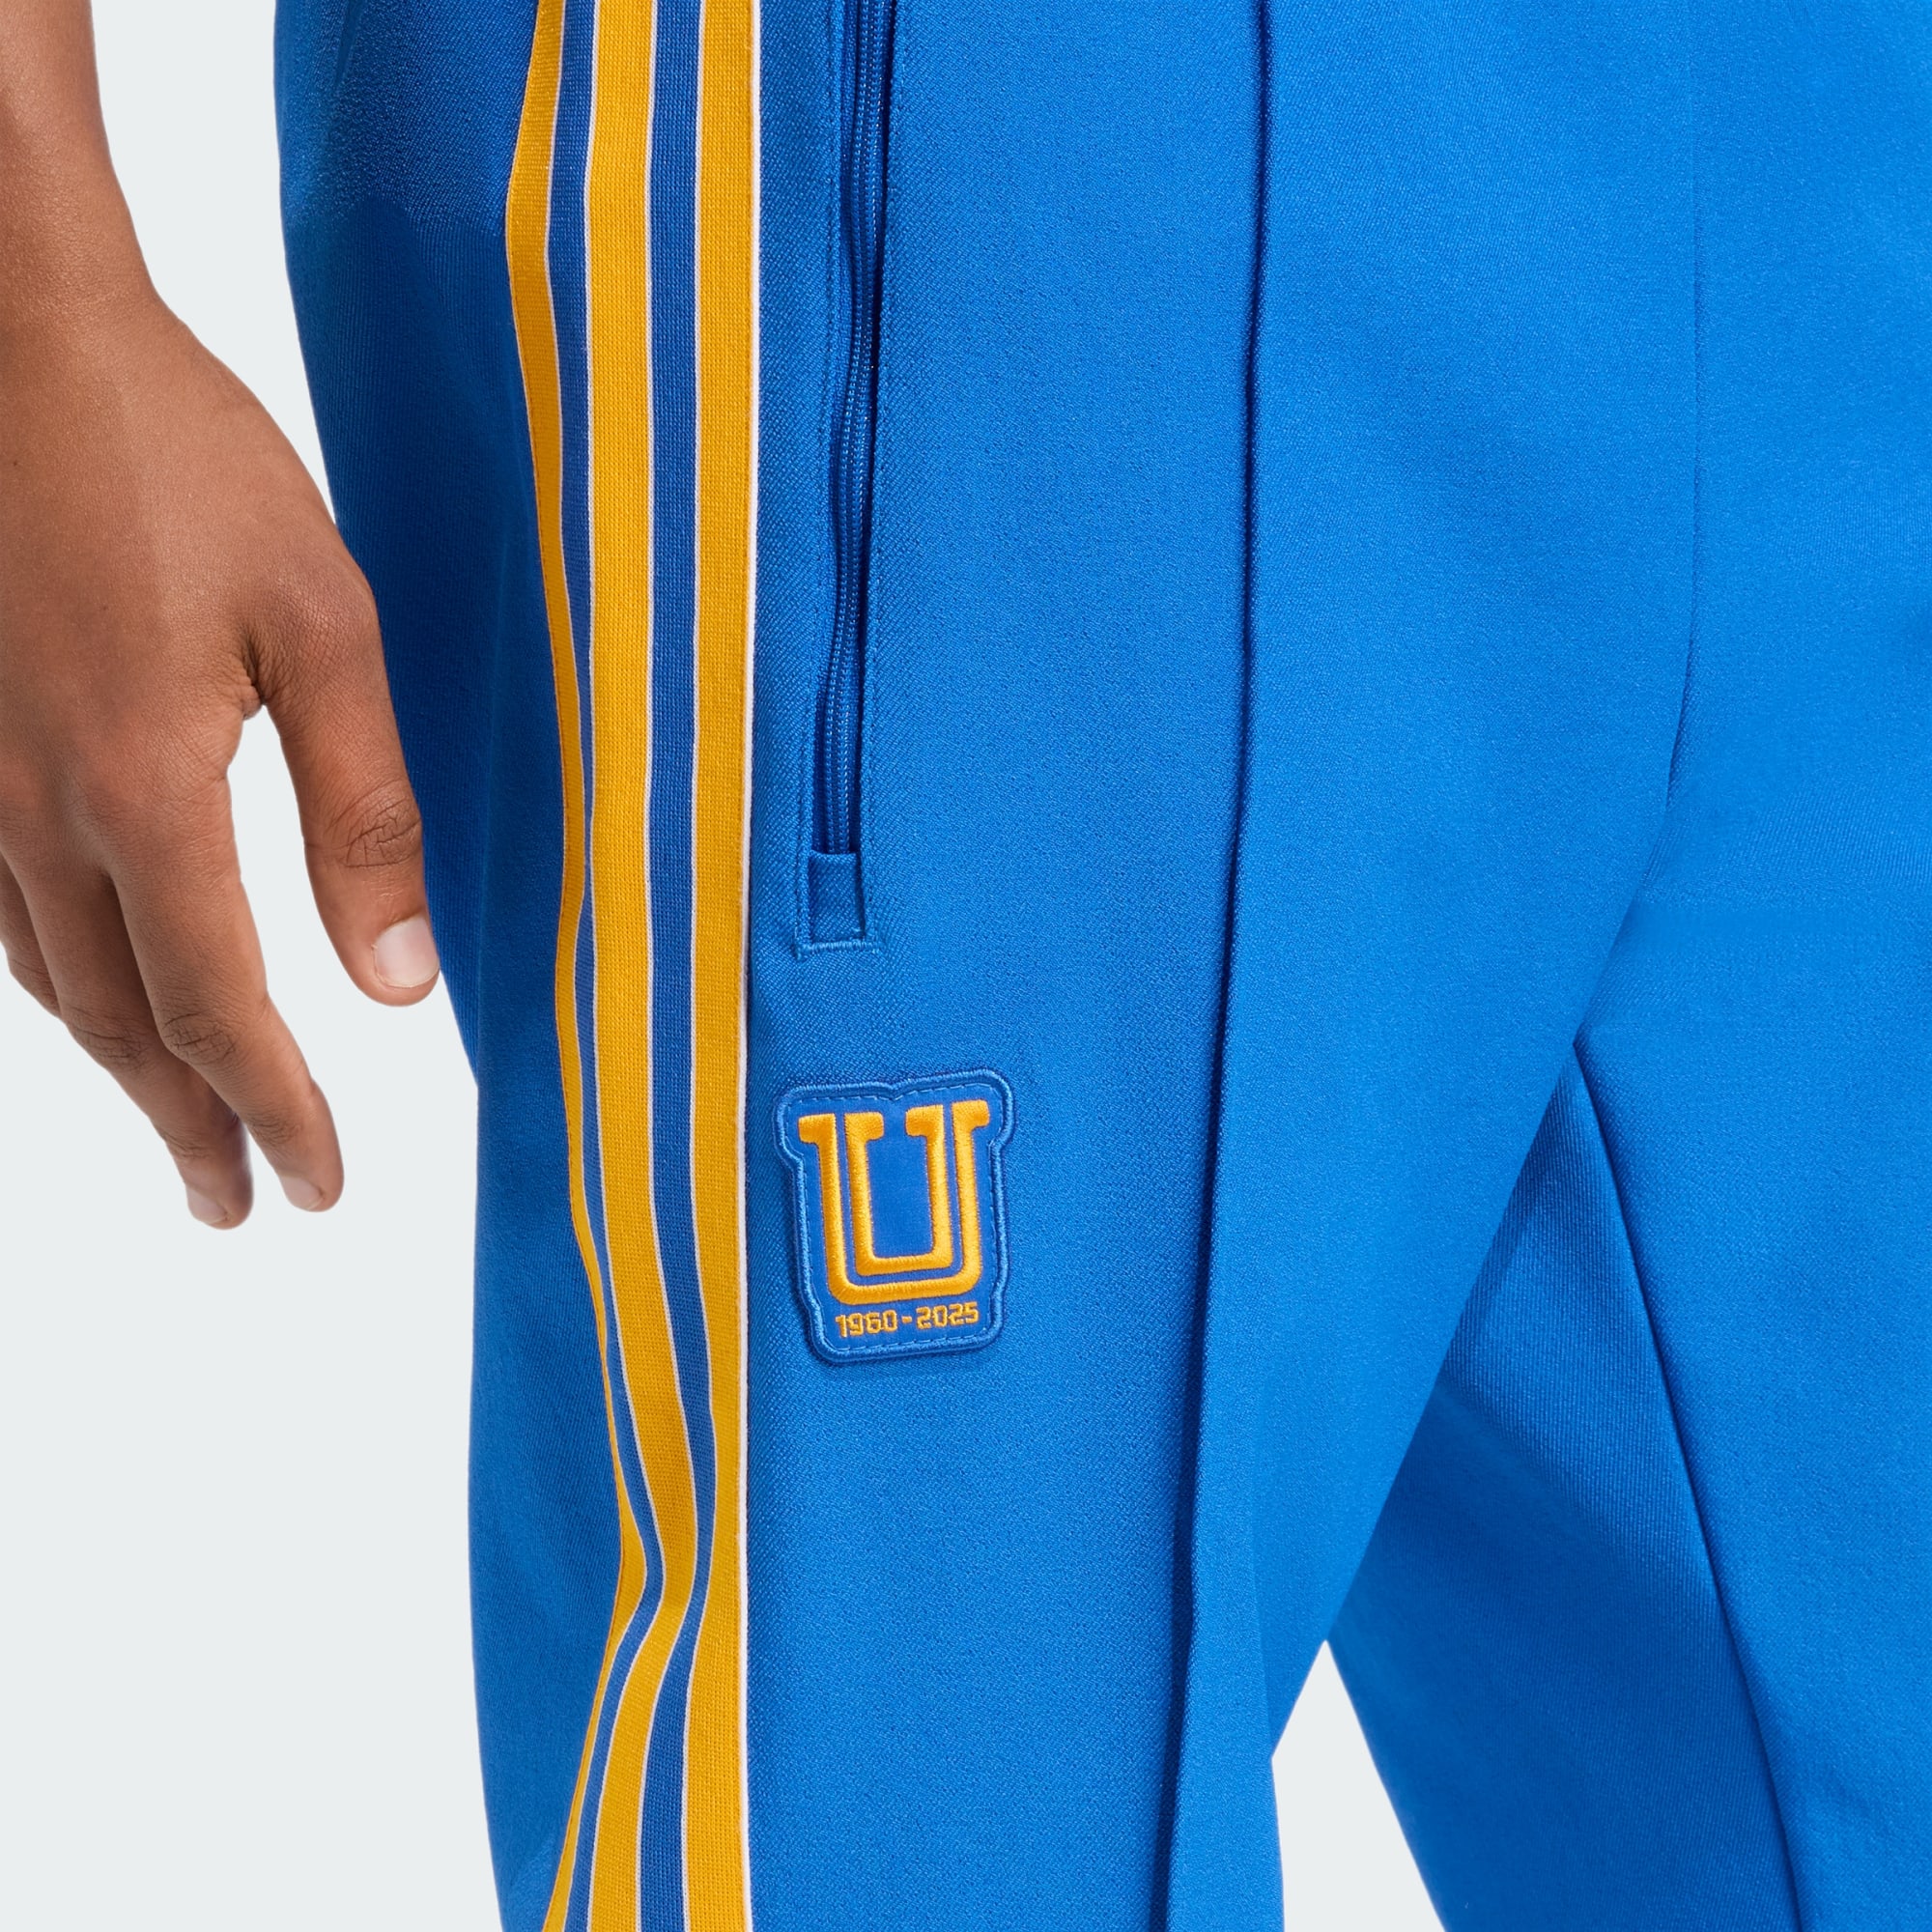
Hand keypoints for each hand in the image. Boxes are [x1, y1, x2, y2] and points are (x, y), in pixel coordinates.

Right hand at [0, 290, 436, 1227]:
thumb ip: (364, 810)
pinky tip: (80, 992)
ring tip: (177, 1130)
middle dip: (192, 1125)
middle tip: (242, 1207)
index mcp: (143, 793)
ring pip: (44, 978)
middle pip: (121, 1023)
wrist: (6, 332)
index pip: (220, 1011)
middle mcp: (34, 811)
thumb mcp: (324, 625)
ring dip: (117, 1070)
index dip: (277, 1111)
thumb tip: (398, 979)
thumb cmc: (176, 457)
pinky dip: (51, 981)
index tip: (321, 1185)